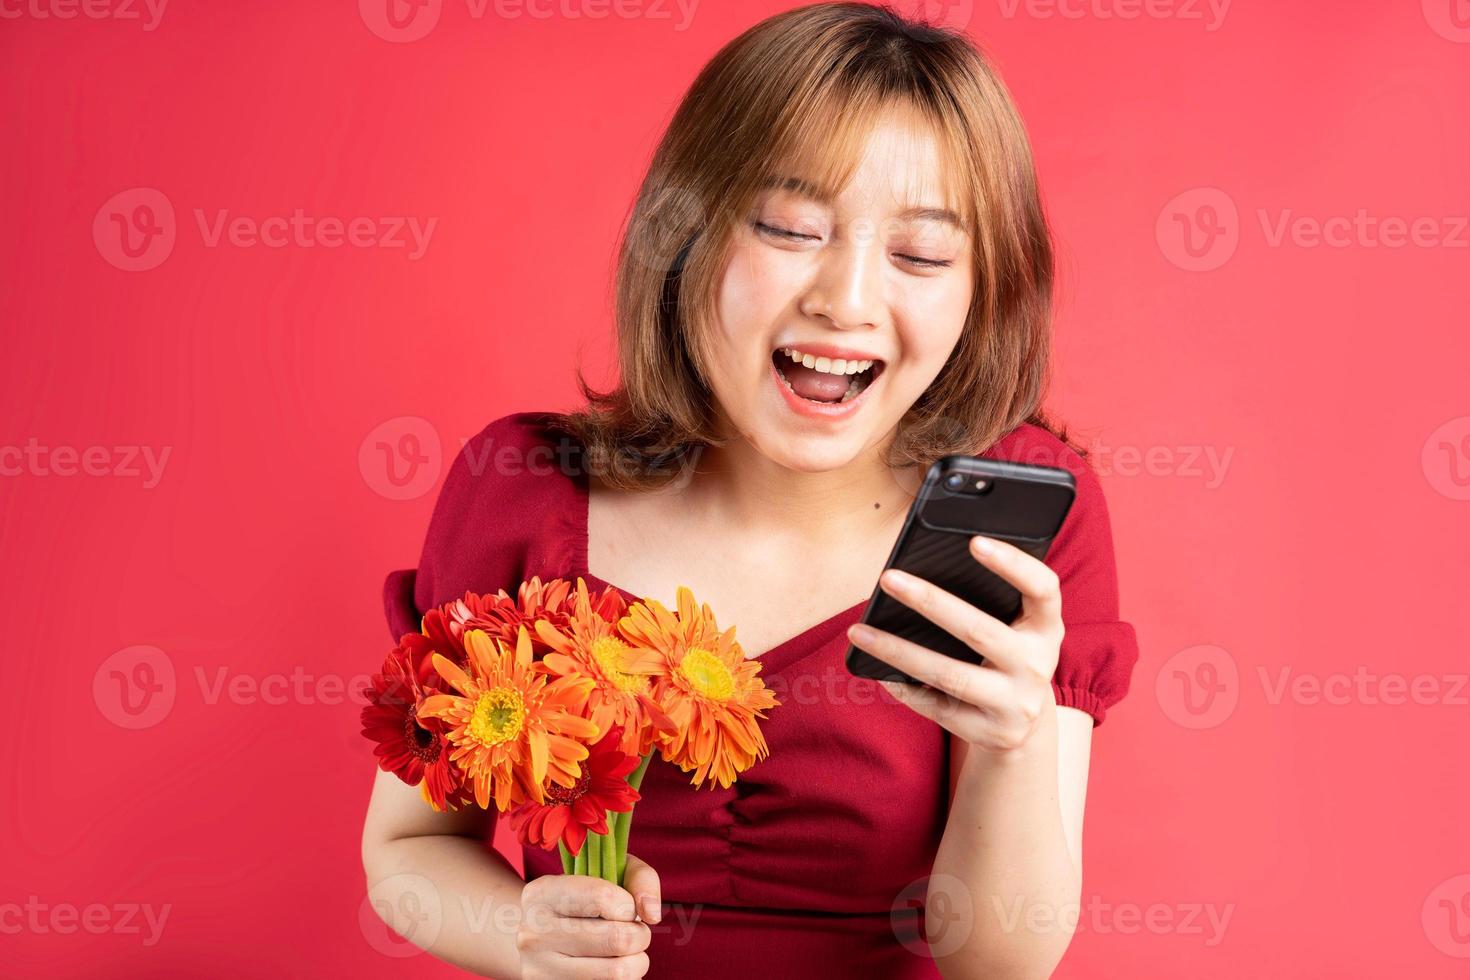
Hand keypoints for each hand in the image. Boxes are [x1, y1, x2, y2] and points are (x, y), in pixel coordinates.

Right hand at [516, 853, 661, 978]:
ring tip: (628, 953)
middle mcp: (534, 932)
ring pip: (616, 973)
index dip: (629, 906)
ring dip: (636, 963)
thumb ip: (639, 879)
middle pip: (617, 939)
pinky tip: (612, 967)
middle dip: (639, 936)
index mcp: (542, 893)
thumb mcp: (607, 872)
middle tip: (635, 932)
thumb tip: (651, 914)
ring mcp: (540, 969)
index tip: (625, 907)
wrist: (539, 939)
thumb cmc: (584, 901)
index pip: (604, 898)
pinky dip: (624, 979)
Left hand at [846, 535, 1063, 753]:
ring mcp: (1017, 704)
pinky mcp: (992, 733)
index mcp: (1047, 628)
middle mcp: (1038, 665)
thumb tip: (921, 569)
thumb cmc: (1005, 655)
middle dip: (929, 601)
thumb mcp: (1014, 628)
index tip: (974, 542)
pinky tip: (877, 670)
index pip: (1042, 588)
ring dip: (898, 651)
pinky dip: (905, 688)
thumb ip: (990, 599)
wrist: (1024, 723)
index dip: (1014, 564)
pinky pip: (938, 708)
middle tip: (888, 578)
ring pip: (949, 674)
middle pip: (979, 631)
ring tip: (858, 630)